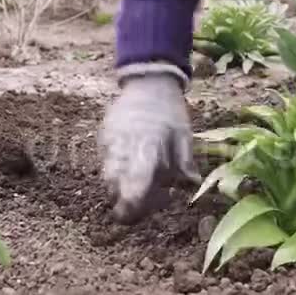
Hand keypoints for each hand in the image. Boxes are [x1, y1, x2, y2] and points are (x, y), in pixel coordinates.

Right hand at [99, 73, 200, 224]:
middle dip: (124, 203)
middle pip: (117, 183)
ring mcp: (110, 142)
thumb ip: (185, 160)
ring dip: (118, 192)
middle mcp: (124, 145)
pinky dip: (114, 177)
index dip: (135, 199)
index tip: (136, 211)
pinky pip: (104, 165)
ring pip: (107, 177)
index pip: (137, 177)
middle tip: (137, 211)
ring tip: (135, 193)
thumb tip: (193, 184)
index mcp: (148, 144)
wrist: (147, 83)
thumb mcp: (183, 133)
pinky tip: (127, 177)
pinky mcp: (103, 139)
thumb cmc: (169, 110)